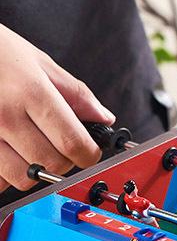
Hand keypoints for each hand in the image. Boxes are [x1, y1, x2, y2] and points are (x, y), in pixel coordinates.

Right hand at [0, 25, 114, 191]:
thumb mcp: (39, 62)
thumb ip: (75, 93)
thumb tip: (104, 118)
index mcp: (31, 92)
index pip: (72, 142)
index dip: (89, 154)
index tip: (90, 152)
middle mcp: (6, 116)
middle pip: (52, 164)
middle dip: (64, 161)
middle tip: (60, 146)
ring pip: (23, 178)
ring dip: (35, 171)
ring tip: (32, 149)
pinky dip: (6, 175)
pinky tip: (9, 154)